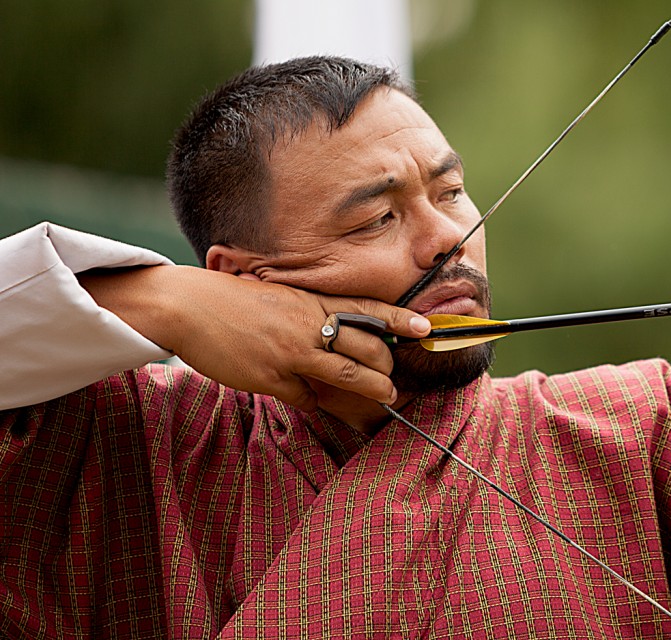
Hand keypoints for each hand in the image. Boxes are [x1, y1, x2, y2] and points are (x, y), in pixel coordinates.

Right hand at [79, 265, 430, 409]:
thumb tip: (334, 339)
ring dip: (371, 388)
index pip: (367, 308)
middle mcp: (308, 323)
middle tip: (393, 378)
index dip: (400, 319)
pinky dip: (310, 398)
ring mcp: (291, 351)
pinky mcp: (271, 376)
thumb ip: (309, 315)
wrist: (188, 306)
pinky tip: (307, 397)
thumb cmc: (233, 301)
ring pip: (347, 373)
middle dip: (386, 365)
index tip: (426, 327)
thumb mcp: (280, 297)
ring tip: (387, 396)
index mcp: (311, 300)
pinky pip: (304, 395)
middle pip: (366, 346)